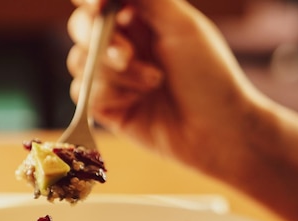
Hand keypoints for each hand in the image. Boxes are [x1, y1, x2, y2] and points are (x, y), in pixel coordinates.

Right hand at [66, 0, 263, 170]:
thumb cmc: (209, 76)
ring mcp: (115, 77)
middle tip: (128, 54)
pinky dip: (110, 95)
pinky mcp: (108, 108)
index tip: (98, 5)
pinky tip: (138, 102)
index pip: (100, 0)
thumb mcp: (182, 26)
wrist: (217, 131)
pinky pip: (83, 93)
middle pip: (81, 27)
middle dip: (100, 39)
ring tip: (154, 82)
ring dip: (117, 73)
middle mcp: (125, 45)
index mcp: (142, 19)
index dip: (90, 0)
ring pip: (80, 61)